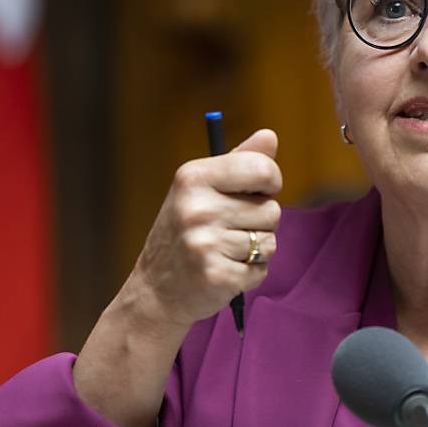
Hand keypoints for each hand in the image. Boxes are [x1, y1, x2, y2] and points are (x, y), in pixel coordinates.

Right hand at [124, 128, 282, 328]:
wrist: (155, 291)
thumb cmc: (186, 233)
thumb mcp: (203, 189)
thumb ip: (239, 161)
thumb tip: (270, 135)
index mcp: (194, 177)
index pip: (263, 169)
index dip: (271, 182)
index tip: (258, 192)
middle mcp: (197, 207)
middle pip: (272, 210)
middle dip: (260, 223)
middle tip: (228, 231)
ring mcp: (205, 243)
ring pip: (270, 242)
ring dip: (255, 251)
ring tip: (224, 252)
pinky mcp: (216, 275)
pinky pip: (261, 270)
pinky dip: (249, 274)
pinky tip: (224, 272)